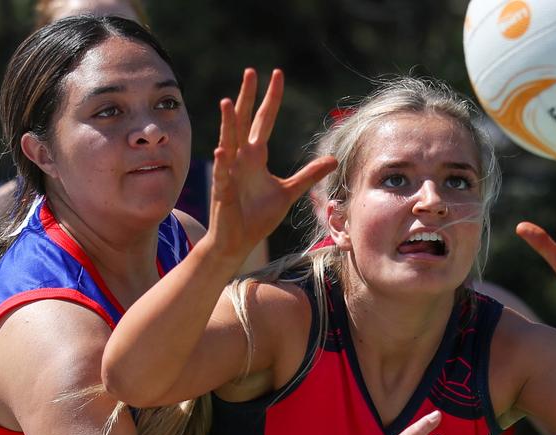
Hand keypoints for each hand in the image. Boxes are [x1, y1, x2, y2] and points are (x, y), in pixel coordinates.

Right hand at [207, 69, 336, 265]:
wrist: (238, 240)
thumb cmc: (258, 216)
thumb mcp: (288, 192)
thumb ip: (308, 175)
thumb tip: (332, 159)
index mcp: (255, 156)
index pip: (263, 120)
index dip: (270, 99)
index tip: (276, 75)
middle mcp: (240, 158)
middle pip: (242, 121)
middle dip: (247, 98)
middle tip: (251, 72)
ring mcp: (229, 172)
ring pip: (228, 141)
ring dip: (227, 123)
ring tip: (227, 102)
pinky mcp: (223, 191)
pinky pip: (223, 174)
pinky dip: (223, 163)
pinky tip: (223, 149)